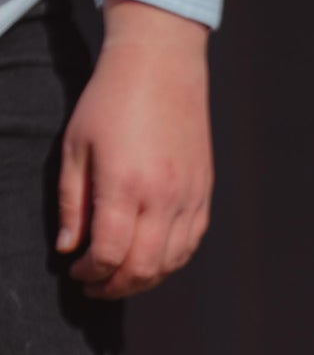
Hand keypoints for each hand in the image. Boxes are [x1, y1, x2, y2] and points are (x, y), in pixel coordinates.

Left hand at [57, 0, 212, 299]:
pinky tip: (149, 260)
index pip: (110, 253)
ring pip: (169, 264)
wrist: (162, 68)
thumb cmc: (110, 101)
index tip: (77, 272)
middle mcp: (162, 199)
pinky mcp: (203, 198)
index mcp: (125, 184)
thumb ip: (71, 202)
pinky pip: (188, 247)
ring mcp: (188, 201)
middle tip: (95, 286)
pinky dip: (167, 263)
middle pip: (142, 268)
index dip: (91, 272)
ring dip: (142, 280)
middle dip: (115, 287)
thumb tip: (69, 247)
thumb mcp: (76, 146)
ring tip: (120, 277)